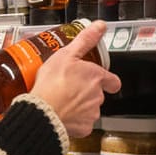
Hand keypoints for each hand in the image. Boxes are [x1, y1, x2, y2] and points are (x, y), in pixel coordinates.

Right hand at [28, 22, 120, 138]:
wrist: (43, 112)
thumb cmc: (52, 84)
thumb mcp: (66, 55)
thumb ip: (85, 40)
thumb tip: (99, 26)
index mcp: (96, 77)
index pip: (113, 81)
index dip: (108, 80)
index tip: (101, 80)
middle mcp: (98, 95)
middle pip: (98, 94)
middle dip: (86, 92)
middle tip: (69, 88)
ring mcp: (92, 113)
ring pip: (90, 109)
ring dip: (79, 106)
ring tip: (62, 100)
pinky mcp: (84, 128)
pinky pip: (82, 124)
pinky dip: (74, 120)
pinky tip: (62, 113)